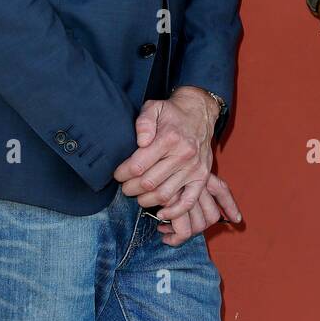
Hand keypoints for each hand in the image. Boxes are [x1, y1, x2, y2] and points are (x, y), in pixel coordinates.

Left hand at [113, 86, 241, 242]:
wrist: (199, 113)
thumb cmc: (172, 113)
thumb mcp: (153, 107)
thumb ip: (143, 122)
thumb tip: (140, 141)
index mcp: (169, 138)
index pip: (138, 166)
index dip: (122, 174)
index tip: (118, 174)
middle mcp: (183, 155)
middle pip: (148, 183)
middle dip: (130, 188)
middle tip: (125, 186)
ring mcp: (194, 168)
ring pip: (164, 195)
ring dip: (145, 200)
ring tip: (138, 195)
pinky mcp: (201, 177)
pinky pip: (188, 201)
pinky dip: (174, 212)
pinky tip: (161, 213)